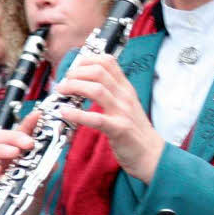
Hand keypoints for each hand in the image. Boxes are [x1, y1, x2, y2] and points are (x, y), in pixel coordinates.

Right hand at [0, 111, 43, 214]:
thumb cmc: (23, 202)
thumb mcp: (38, 184)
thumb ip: (43, 170)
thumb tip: (55, 156)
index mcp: (14, 155)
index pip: (19, 134)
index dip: (28, 123)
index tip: (39, 115)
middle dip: (13, 136)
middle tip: (28, 142)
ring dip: (1, 149)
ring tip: (15, 153)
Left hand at [55, 53, 163, 182]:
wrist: (152, 154)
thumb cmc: (136, 131)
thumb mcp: (127, 105)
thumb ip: (112, 92)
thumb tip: (89, 82)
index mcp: (126, 89)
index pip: (108, 62)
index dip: (87, 60)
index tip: (74, 68)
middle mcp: (125, 96)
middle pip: (99, 72)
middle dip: (76, 73)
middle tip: (64, 81)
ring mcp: (123, 112)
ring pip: (97, 90)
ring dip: (74, 87)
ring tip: (62, 91)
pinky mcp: (119, 130)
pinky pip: (96, 119)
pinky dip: (78, 114)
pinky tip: (65, 112)